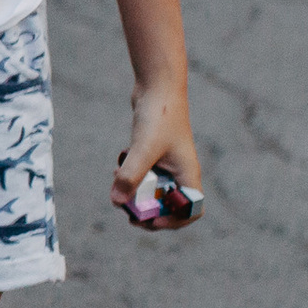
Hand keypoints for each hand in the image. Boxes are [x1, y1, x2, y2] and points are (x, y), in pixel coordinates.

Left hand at [111, 82, 199, 218]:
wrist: (157, 86)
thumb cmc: (158, 116)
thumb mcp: (143, 148)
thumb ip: (131, 175)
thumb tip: (117, 202)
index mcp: (188, 175)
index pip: (191, 209)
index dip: (173, 221)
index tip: (150, 221)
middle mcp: (180, 171)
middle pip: (168, 204)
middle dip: (148, 210)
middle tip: (127, 211)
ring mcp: (167, 162)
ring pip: (153, 190)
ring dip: (136, 194)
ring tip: (118, 190)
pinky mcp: (153, 153)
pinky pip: (143, 174)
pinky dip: (131, 177)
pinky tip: (116, 169)